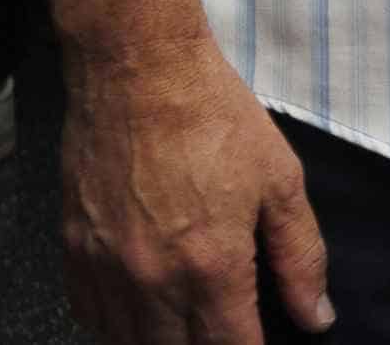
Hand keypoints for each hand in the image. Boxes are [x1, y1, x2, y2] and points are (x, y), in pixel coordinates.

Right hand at [54, 32, 330, 342]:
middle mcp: (152, 281)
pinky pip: (90, 317)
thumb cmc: (214, 118)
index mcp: (210, 266)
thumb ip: (301, 257)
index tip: (259, 343)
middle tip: (225, 327)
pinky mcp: (73, 252)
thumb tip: (316, 318)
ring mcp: (106, 270)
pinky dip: (116, 324)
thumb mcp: (281, 181)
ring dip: (161, 342)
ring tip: (187, 323)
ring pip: (129, 344)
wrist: (139, 71)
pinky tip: (141, 309)